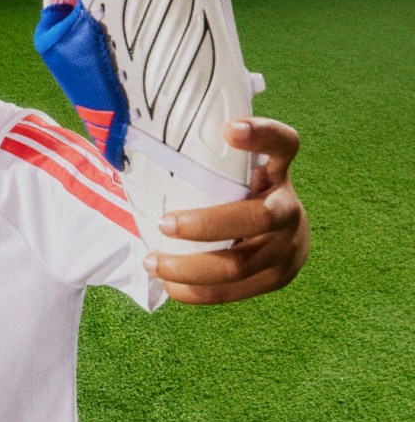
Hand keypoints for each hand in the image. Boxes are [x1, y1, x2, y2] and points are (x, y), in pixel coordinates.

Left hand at [144, 118, 309, 303]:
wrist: (284, 235)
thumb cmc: (240, 196)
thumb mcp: (235, 173)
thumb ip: (206, 163)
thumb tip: (131, 150)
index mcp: (278, 170)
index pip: (283, 144)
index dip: (262, 135)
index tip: (230, 129)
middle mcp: (289, 207)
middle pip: (257, 218)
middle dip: (205, 225)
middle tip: (163, 223)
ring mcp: (289, 247)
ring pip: (240, 265)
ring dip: (189, 268)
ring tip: (152, 263)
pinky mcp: (279, 278)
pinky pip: (234, 292)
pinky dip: (196, 291)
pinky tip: (170, 285)